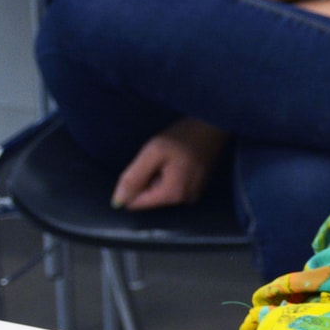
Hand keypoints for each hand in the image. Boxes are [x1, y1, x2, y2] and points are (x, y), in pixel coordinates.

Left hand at [111, 117, 225, 209]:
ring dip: (157, 178)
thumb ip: (133, 178)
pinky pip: (173, 188)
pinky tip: (176, 162)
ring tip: (169, 160)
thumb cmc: (182, 137)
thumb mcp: (153, 153)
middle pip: (150, 198)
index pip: (137, 203)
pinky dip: (168, 176)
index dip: (132, 185)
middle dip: (147, 181)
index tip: (144, 165)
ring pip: (161, 192)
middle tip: (158, 160)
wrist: (212, 126)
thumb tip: (117, 202)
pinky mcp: (197, 189)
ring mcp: (193, 196)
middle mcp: (185, 201)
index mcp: (173, 195)